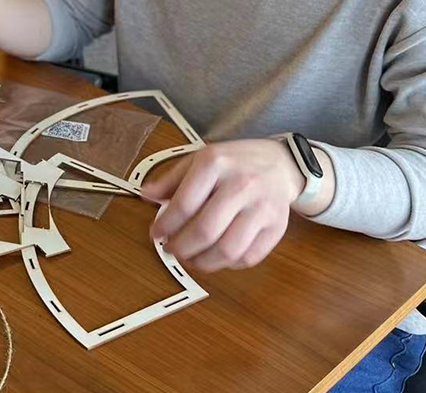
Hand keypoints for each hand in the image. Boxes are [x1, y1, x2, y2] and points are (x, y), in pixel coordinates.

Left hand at [143, 139, 302, 271]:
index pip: (184, 204)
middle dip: (182, 248)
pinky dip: (228, 265)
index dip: (165, 225)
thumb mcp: (198, 159)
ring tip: (191, 259)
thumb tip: (146, 195)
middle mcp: (241, 185)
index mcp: (215, 163)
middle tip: (171, 250)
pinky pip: (250, 257)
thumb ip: (171, 179)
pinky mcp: (277, 227)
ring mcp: (262, 208)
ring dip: (204, 262)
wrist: (279, 163)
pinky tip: (216, 257)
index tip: (155, 234)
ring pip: (228, 250)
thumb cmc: (234, 162)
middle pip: (205, 231)